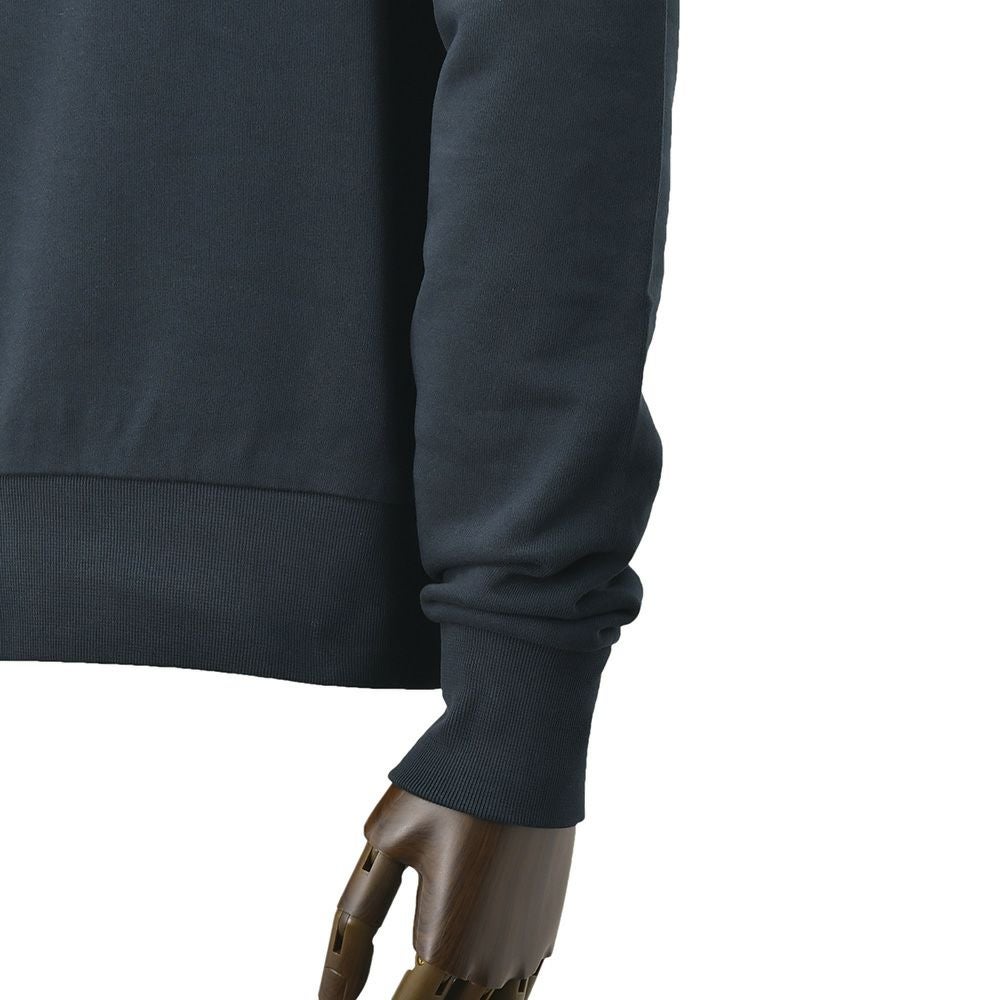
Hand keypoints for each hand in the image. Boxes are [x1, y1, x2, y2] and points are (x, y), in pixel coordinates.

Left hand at [319, 786, 575, 997]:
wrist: (525, 747)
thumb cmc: (450, 788)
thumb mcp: (386, 844)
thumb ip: (356, 924)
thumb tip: (333, 992)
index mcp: (446, 950)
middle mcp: (491, 964)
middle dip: (412, 998)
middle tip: (391, 964)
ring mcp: (525, 950)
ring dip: (449, 998)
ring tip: (420, 976)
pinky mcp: (545, 929)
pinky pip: (512, 990)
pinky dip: (480, 992)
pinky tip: (457, 975)